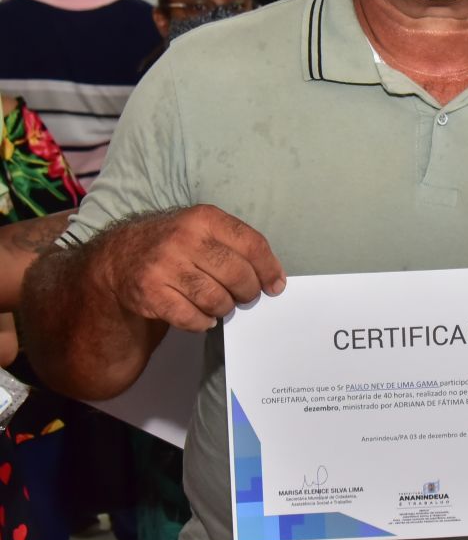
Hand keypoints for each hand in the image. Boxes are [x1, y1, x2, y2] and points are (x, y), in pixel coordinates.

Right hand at [98, 204, 285, 331]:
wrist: (120, 256)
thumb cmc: (176, 244)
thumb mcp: (203, 228)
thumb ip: (237, 246)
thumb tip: (273, 278)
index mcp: (204, 218)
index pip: (252, 244)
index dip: (269, 269)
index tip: (275, 285)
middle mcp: (185, 238)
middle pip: (237, 275)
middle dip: (248, 292)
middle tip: (245, 296)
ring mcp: (165, 266)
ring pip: (216, 299)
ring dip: (224, 308)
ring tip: (220, 303)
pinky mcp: (150, 293)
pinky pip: (191, 318)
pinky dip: (203, 322)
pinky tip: (202, 315)